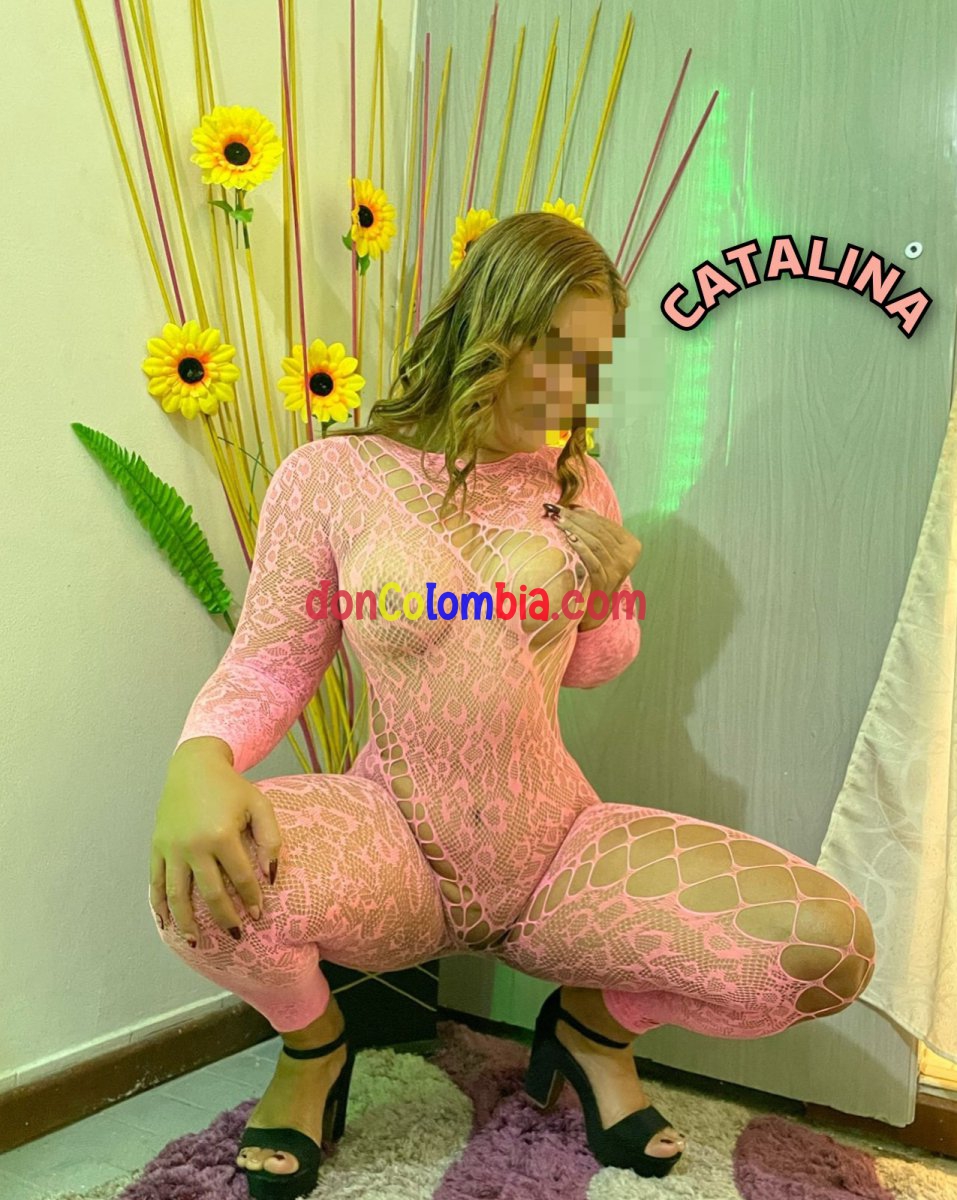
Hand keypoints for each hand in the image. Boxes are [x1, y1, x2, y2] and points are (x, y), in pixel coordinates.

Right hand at [149, 740, 281, 943]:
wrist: (193, 766)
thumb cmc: (232, 788)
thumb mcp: (260, 806)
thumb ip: (271, 840)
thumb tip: (271, 877)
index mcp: (221, 835)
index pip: (240, 878)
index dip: (251, 899)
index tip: (259, 915)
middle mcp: (193, 845)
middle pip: (210, 893)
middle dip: (224, 918)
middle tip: (236, 936)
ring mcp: (171, 848)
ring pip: (178, 895)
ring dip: (187, 922)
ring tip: (196, 942)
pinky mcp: (157, 847)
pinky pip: (156, 882)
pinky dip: (159, 904)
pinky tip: (166, 922)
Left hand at [552, 505, 641, 630]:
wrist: (596, 609)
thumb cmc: (596, 575)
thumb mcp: (602, 550)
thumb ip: (596, 529)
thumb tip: (577, 507)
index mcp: (631, 545)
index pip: (605, 524)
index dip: (584, 514)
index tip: (564, 506)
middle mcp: (628, 557)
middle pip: (599, 532)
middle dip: (576, 519)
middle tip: (555, 510)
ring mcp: (619, 570)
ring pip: (595, 543)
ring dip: (574, 529)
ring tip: (557, 521)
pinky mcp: (606, 582)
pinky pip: (592, 561)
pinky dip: (581, 548)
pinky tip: (568, 539)